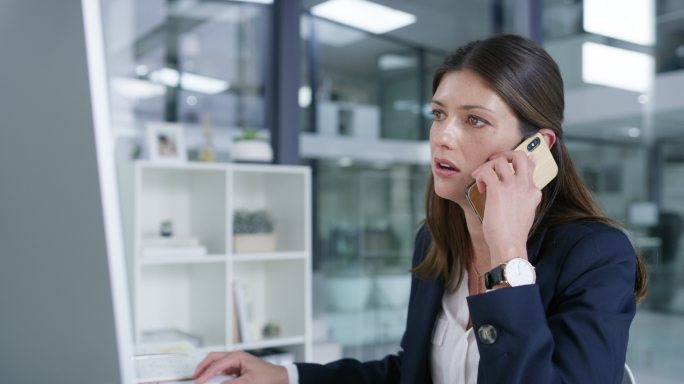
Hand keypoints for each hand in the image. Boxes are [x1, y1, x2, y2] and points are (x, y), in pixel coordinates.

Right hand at [193, 351, 288, 383]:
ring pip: (217, 361)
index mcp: (238, 356)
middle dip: (203, 366)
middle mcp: (236, 356)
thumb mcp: (249, 382)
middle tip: (195, 377)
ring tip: (200, 378)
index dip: (206, 374)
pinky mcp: (238, 367)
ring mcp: (237, 361)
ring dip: (208, 368)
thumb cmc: (268, 377)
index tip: (199, 382)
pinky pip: (222, 368)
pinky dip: (215, 372)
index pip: (217, 364)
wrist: (279, 377)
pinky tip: (211, 379)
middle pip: (214, 357)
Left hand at [471, 150, 539, 265]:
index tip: (507, 165)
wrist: (509, 245)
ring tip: (482, 179)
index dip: (517, 162)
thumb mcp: (525, 213)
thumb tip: (523, 190)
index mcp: (533, 192)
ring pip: (499, 161)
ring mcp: (512, 186)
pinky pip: (486, 172)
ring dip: (487, 168)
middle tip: (493, 163)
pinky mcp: (498, 190)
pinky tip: (480, 187)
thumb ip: (524, 199)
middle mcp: (525, 186)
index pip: (530, 165)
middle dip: (504, 155)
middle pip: (518, 155)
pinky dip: (480, 176)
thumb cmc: (513, 233)